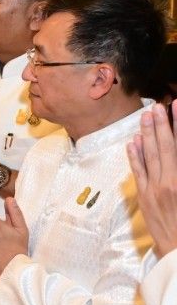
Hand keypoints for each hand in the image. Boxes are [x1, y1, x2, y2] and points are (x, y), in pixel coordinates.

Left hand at [127, 103, 176, 257]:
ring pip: (149, 156)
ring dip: (147, 135)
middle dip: (161, 125)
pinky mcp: (145, 197)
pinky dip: (135, 156)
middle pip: (165, 147)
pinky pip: (139, 172)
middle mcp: (170, 182)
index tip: (176, 107)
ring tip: (145, 117)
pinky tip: (132, 142)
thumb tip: (174, 152)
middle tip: (157, 107)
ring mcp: (155, 190)